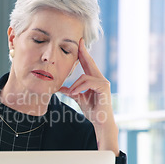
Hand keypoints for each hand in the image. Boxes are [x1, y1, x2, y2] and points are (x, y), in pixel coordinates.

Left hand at [58, 39, 118, 155]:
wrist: (100, 121)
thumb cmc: (92, 110)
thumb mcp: (78, 98)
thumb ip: (71, 91)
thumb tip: (60, 88)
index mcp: (94, 79)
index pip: (88, 64)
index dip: (83, 54)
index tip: (79, 44)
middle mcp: (100, 78)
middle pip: (90, 62)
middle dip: (84, 52)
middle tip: (79, 42)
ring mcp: (103, 82)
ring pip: (85, 76)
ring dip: (75, 85)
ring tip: (71, 93)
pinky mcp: (104, 87)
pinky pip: (88, 83)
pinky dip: (79, 88)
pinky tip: (75, 93)